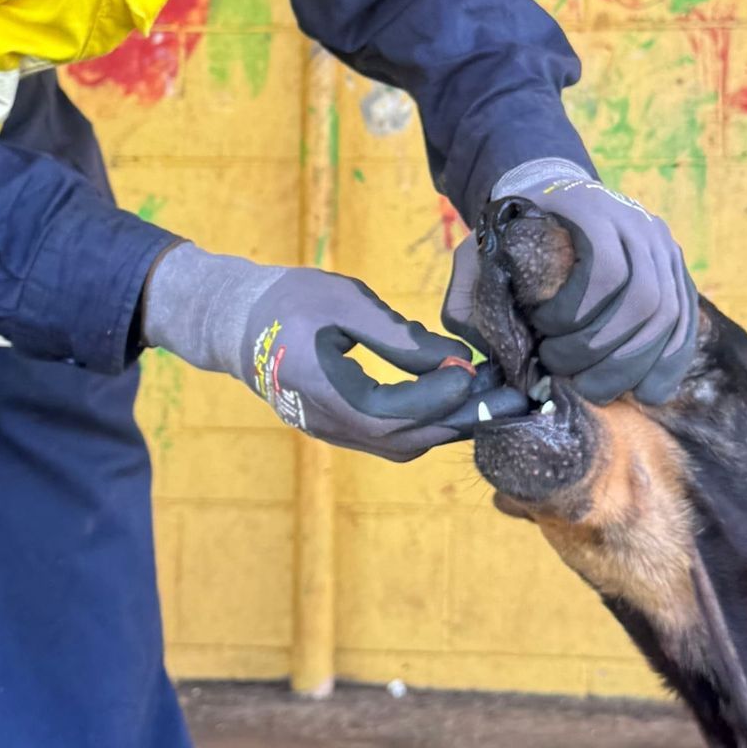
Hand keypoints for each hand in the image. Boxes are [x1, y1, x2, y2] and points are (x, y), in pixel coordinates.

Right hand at [140, 244, 512, 459]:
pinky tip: (458, 401)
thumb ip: (399, 336)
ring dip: (449, 425)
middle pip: (407, 441)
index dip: (442, 397)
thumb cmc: (288, 301)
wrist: (234, 322)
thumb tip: (457, 360)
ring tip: (494, 399)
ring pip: (402, 446)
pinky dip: (428, 424)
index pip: (396, 413)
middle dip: (462, 420)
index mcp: (326, 393)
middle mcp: (331, 425)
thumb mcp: (345, 303)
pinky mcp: (338, 428)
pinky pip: (391, 439)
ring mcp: (333, 432)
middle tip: (512, 399)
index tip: (479, 371)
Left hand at [452, 159, 697, 405]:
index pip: (605, 270)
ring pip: (669, 315)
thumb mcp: (483, 245)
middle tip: (567, 375)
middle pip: (644, 299)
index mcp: (591, 209)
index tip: (542, 332)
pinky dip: (670, 362)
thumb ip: (469, 286)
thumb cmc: (517, 230)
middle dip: (605, 351)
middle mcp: (638, 223)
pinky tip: (647, 392)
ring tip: (597, 390)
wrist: (557, 192)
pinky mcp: (678, 271)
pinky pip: (687, 322)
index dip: (576, 315)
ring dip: (634, 364)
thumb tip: (475, 338)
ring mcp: (665, 246)